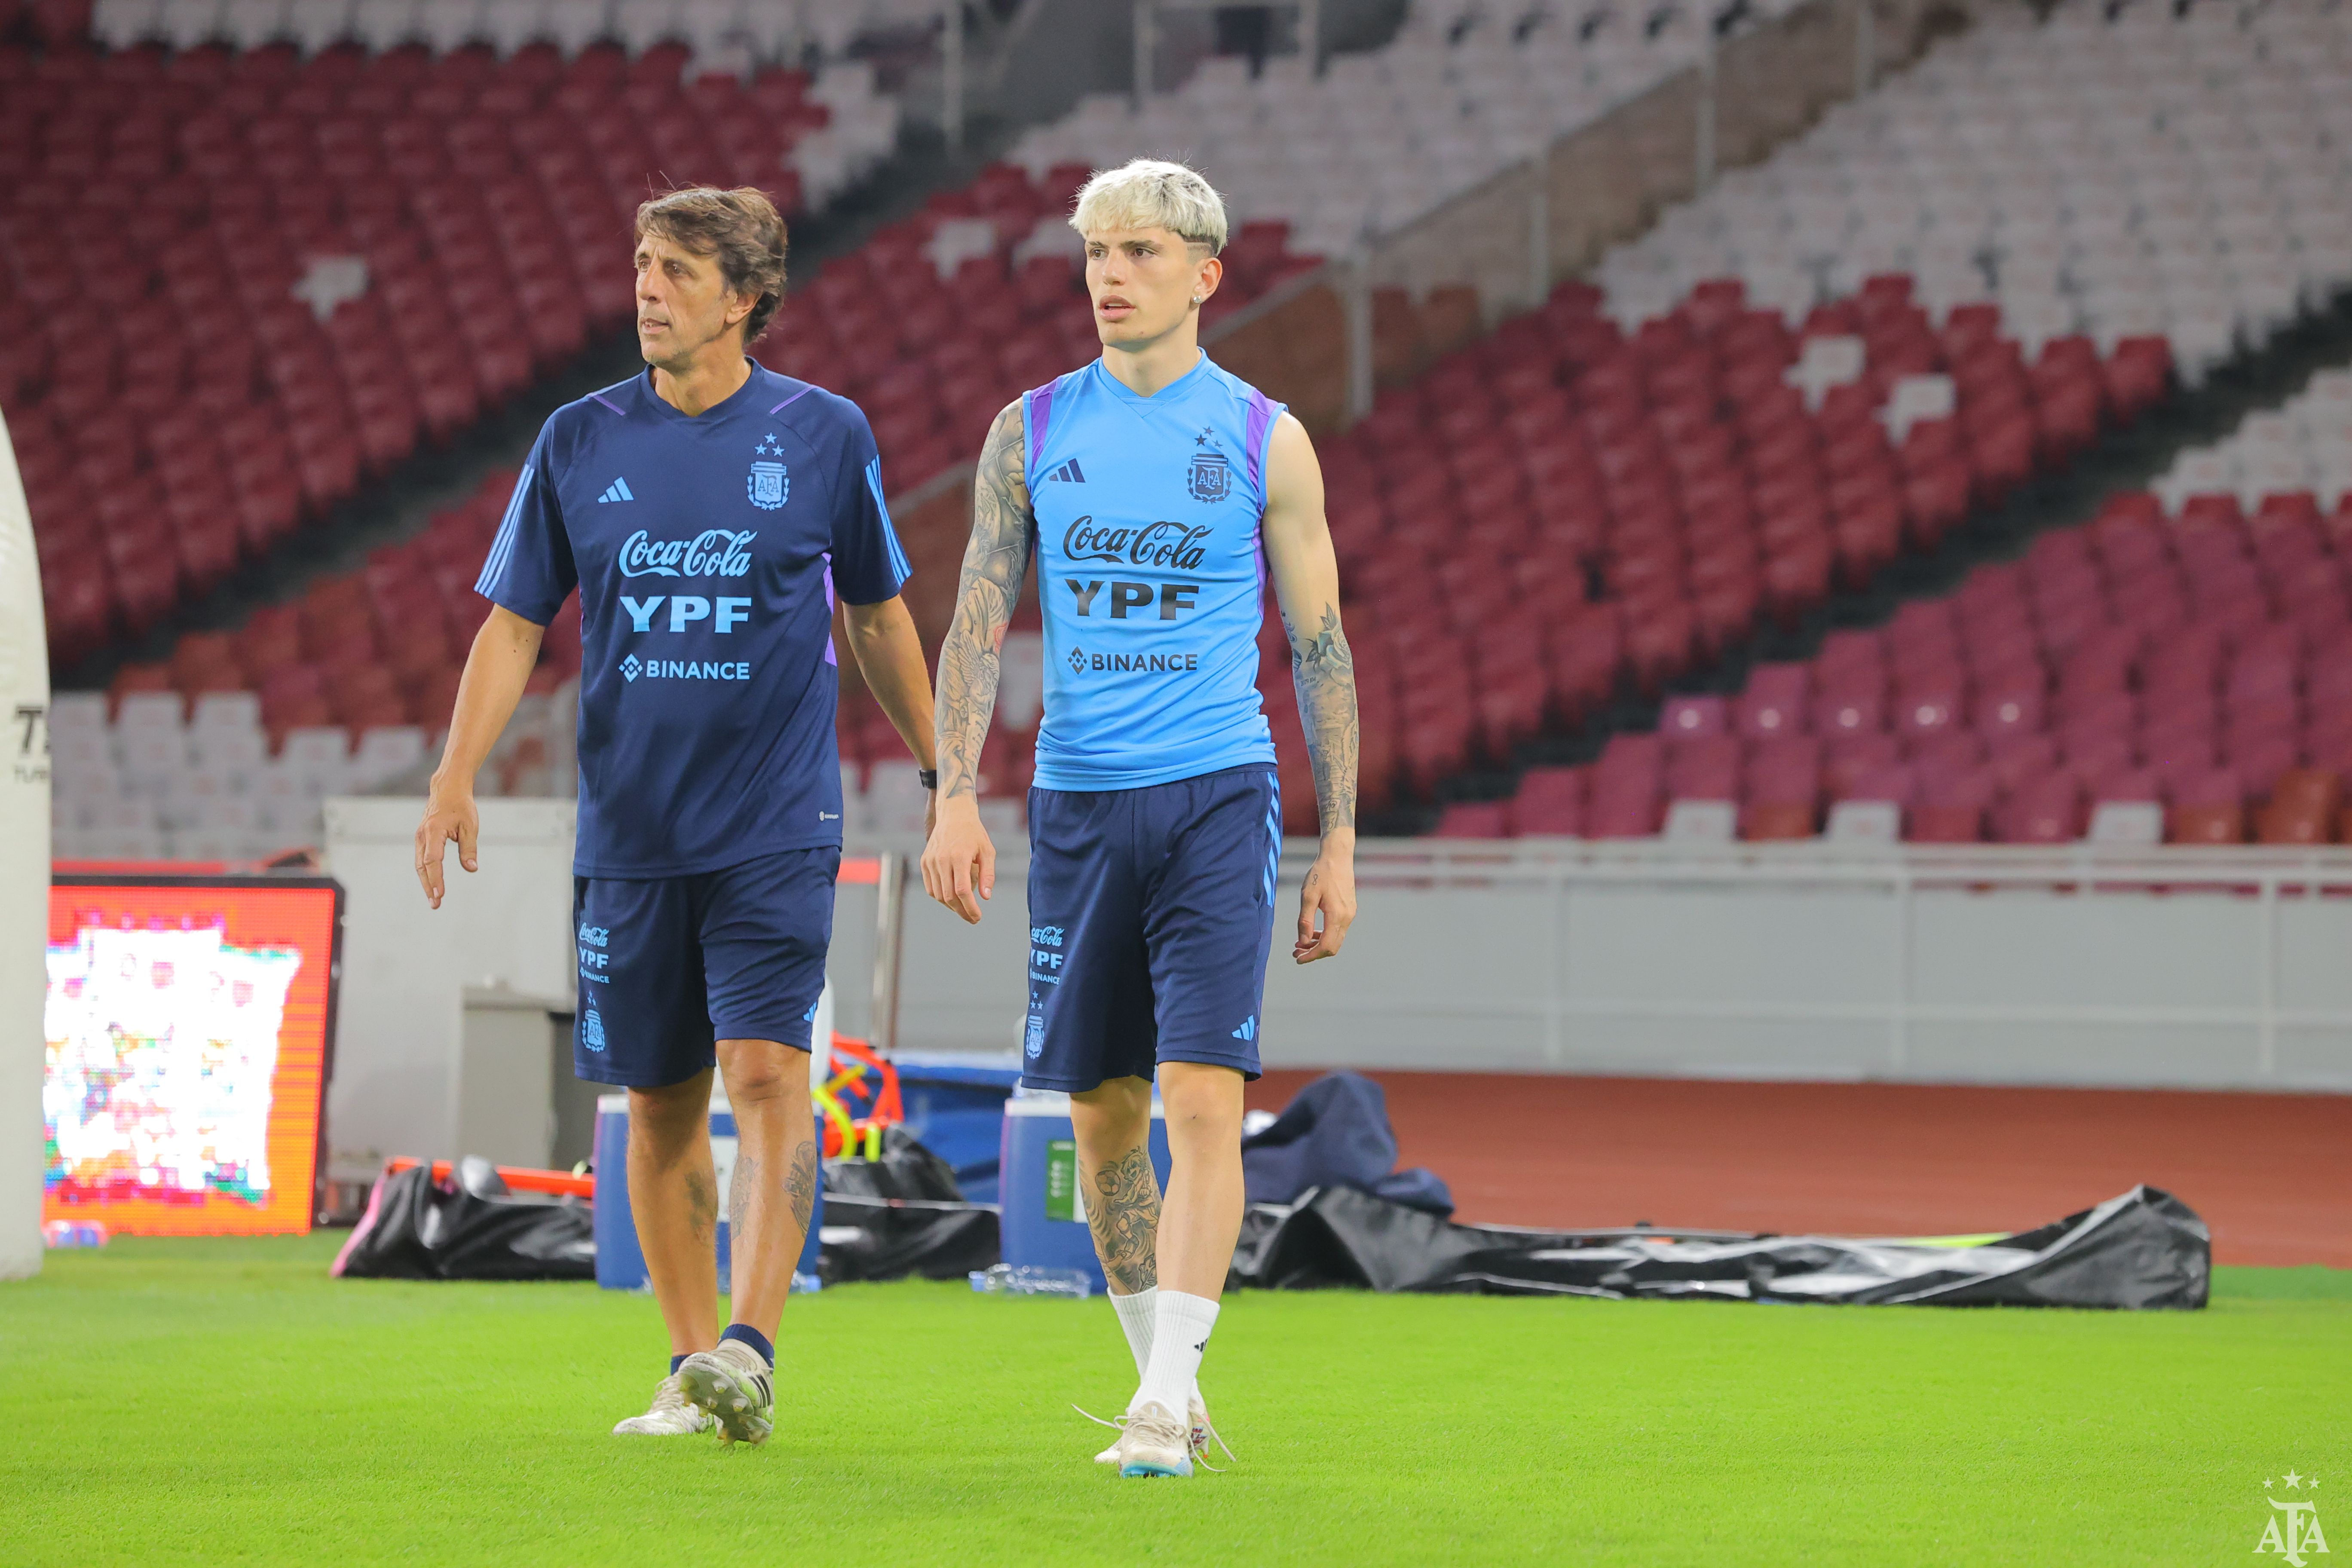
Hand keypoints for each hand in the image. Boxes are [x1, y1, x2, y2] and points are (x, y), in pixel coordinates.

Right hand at [415, 777, 478, 909]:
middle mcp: (422, 835)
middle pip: (423, 866)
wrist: (447, 790)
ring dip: (426, 882)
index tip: (440, 894)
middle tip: (436, 904)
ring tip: (434, 899)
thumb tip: (471, 869)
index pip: (433, 860)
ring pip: (420, 864)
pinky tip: (432, 884)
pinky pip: (421, 859)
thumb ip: (469, 848)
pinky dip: (426, 873)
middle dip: (429, 886)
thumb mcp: (470, 826)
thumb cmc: (461, 806)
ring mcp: (419, 837)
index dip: (436, 878)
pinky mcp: (421, 838)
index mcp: (434, 831)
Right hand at [921, 795, 995, 923]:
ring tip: (964, 909)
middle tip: (972, 918)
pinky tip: (952, 898)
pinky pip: (930, 887)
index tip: (977, 917)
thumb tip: (986, 897)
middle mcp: (942, 860)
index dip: (970, 908)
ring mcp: (930, 861)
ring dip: (951, 906)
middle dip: (961, 911)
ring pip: (938, 894)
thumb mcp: (988, 851)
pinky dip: (940, 897)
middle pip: (949, 896)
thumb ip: (988, 874)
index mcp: (959, 857)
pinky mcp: (924, 862)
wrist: (954, 815)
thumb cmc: (974, 834)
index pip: (962, 891)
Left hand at [1293, 837, 1355, 962]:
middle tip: (1296, 952)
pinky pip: (1338, 930)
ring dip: (1319, 945)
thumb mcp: (1308, 896)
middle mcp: (1347, 918)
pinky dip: (1325, 936)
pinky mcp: (1349, 910)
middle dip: (1314, 953)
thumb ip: (1305, 920)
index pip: (1326, 946)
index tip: (1297, 959)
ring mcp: (1350, 914)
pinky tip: (1312, 932)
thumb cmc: (1321, 873)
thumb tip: (1303, 942)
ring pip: (1336, 940)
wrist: (1337, 857)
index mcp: (1337, 915)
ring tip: (1300, 943)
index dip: (1311, 956)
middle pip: (1332, 947)